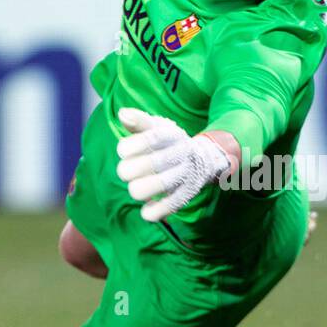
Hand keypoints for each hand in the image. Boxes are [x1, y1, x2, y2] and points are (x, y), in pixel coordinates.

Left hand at [115, 108, 231, 222]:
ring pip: (154, 187)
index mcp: (170, 135)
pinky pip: (168, 207)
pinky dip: (153, 212)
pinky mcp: (187, 194)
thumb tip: (123, 114)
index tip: (123, 151)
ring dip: (138, 190)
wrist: (204, 159)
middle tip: (127, 172)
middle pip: (148, 164)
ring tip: (137, 188)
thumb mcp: (156, 127)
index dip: (128, 147)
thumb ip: (138, 121)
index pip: (148, 139)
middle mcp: (180, 153)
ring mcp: (184, 174)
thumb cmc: (168, 142)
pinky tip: (147, 209)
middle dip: (128, 170)